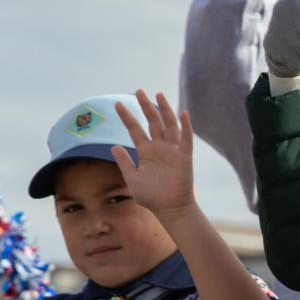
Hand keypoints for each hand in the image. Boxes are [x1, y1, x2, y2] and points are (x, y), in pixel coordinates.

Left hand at [112, 90, 195, 220]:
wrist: (169, 208)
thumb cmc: (151, 197)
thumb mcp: (132, 178)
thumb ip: (124, 162)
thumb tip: (113, 146)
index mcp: (145, 152)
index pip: (135, 129)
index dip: (127, 117)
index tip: (117, 104)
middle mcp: (159, 148)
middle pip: (152, 122)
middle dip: (145, 106)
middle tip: (138, 91)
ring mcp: (172, 151)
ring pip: (169, 125)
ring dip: (164, 110)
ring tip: (158, 95)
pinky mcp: (184, 157)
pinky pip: (186, 139)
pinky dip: (186, 126)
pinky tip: (183, 113)